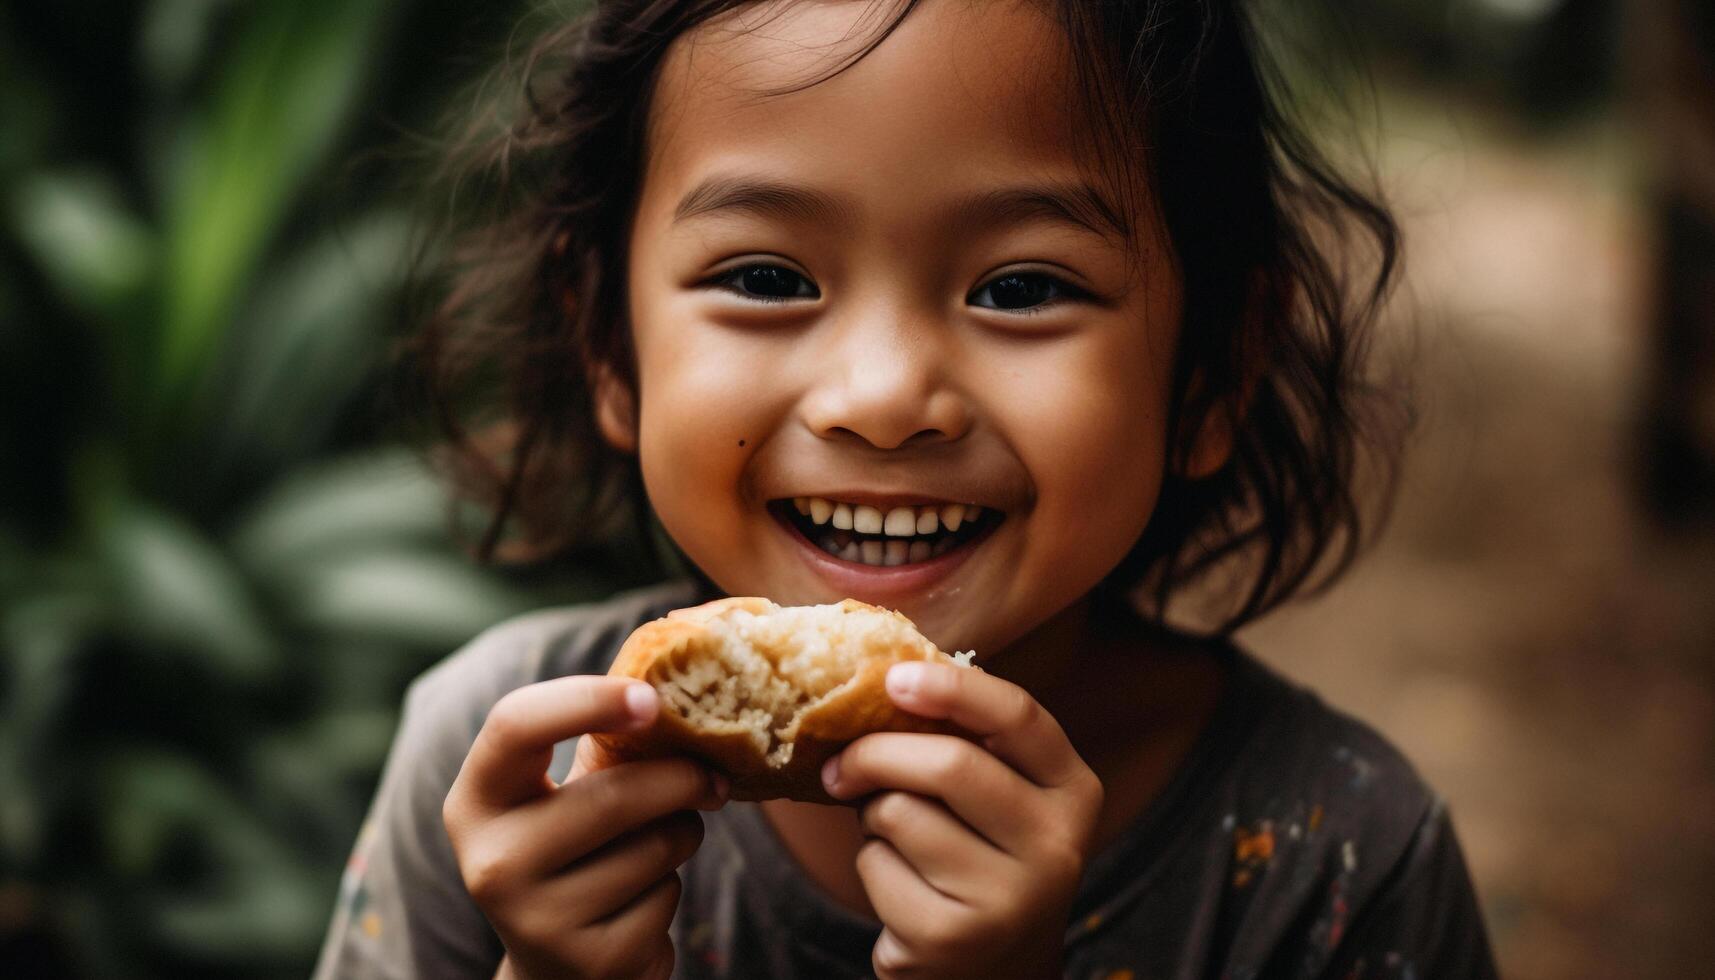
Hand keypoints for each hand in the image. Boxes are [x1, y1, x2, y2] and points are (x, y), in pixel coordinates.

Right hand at [442, 676, 727, 979]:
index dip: (588, 700)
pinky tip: (642, 897)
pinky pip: (666, 896)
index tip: (652, 697)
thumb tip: (680, 674)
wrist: (556, 965)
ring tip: (660, 842)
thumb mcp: (566, 791)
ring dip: (682, 834)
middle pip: (612, 795)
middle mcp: (491, 862)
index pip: (516, 724)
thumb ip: (604, 739)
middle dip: (680, 778)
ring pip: (654, 846)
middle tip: (711, 776)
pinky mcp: (588, 961)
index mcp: (476, 799)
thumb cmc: (572, 848)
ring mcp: (534, 919)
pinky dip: (673, 887)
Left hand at [821, 662, 1103, 979]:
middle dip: (877, 752)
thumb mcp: (1002, 796)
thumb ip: (966, 741)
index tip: (893, 678)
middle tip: (840, 764)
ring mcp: (1007, 899)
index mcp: (1073, 791)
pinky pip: (876, 865)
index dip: (953, 687)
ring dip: (873, 816)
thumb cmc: (982, 855)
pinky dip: (870, 863)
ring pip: (900, 813)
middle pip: (950, 764)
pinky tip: (901, 886)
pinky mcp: (949, 938)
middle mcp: (1056, 847)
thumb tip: (882, 682)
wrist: (993, 969)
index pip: (1018, 717)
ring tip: (896, 837)